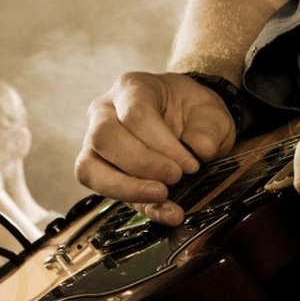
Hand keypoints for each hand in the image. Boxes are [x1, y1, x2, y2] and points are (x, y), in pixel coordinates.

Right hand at [74, 71, 237, 224]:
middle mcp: (104, 112)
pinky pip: (100, 190)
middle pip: (103, 138)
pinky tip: (166, 212)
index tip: (190, 164)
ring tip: (162, 196)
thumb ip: (208, 129)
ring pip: (88, 167)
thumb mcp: (211, 113)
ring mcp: (94, 142)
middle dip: (141, 164)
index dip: (162, 144)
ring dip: (126, 188)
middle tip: (175, 178)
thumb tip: (199, 150)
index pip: (134, 114)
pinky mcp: (97, 170)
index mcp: (131, 88)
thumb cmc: (192, 112)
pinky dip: (134, 204)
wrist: (185, 120)